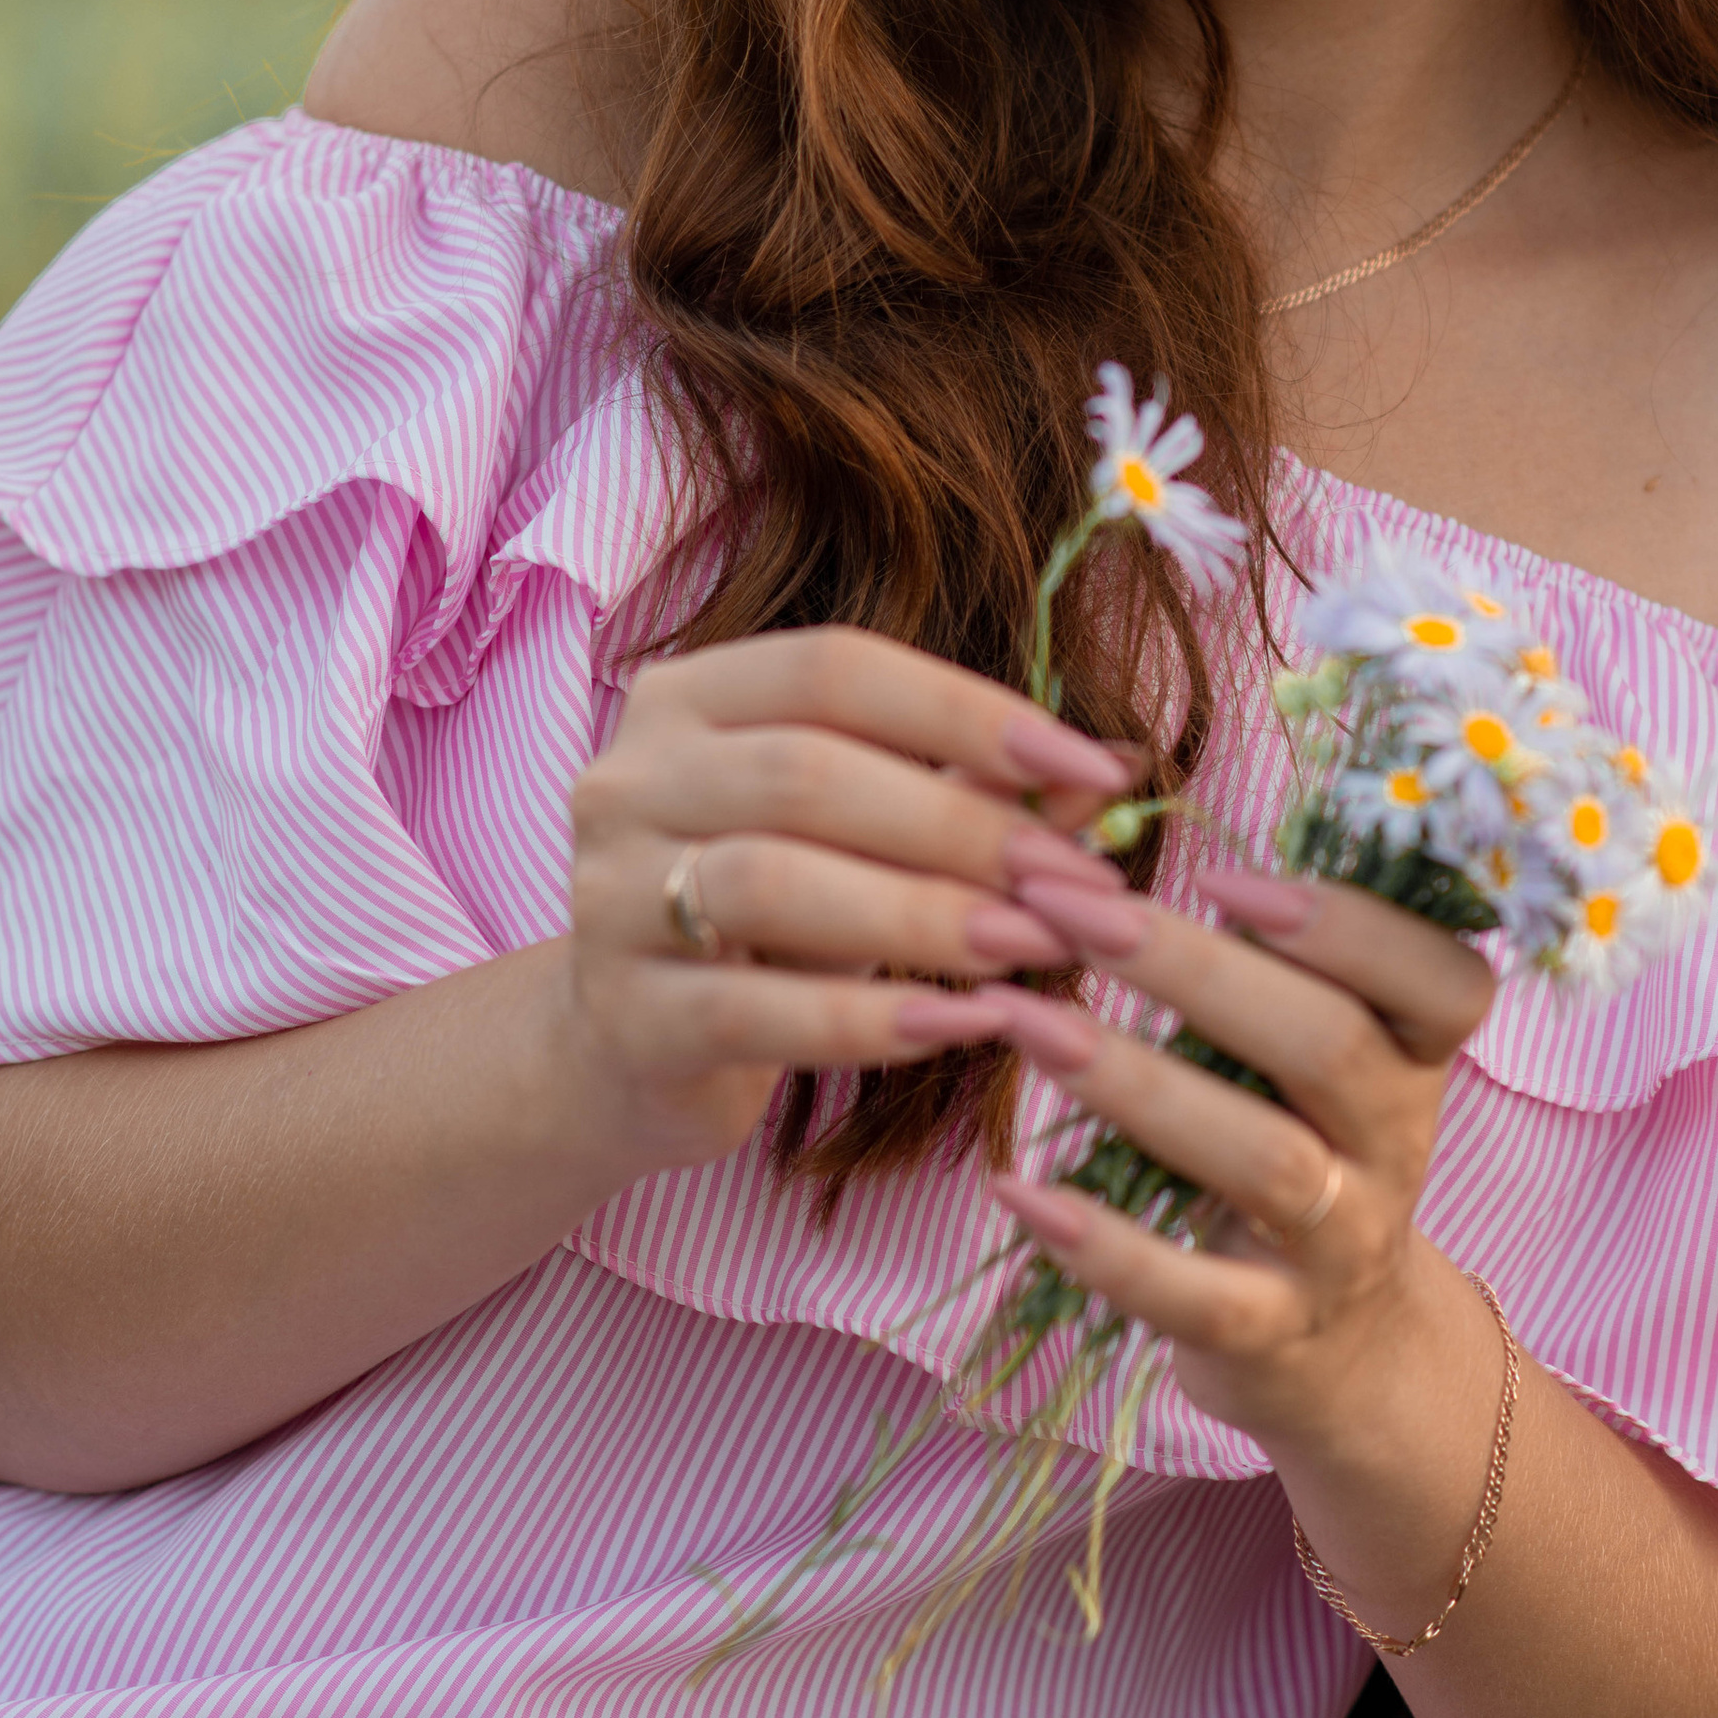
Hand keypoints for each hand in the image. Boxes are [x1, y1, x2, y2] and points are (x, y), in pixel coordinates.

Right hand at [554, 628, 1136, 1178]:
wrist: (628, 1050)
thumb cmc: (769, 920)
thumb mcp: (865, 839)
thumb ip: (970, 790)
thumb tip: (1111, 768)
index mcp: (688, 698)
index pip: (832, 667)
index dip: (966, 711)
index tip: (1092, 766)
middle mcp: (628, 778)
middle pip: (806, 772)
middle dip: (961, 825)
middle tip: (1074, 880)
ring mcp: (606, 896)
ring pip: (771, 883)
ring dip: (922, 914)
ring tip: (1031, 946)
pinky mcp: (620, 1015)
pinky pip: (751, 1010)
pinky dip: (866, 1018)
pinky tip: (958, 1022)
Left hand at [970, 853, 1495, 1447]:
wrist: (1342, 1351)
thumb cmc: (1294, 1143)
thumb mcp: (1309, 1052)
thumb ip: (1257, 958)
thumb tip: (1104, 837)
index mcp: (1415, 1053)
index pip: (1443, 979)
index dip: (1349, 923)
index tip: (1225, 877)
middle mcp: (1395, 1143)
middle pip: (1328, 1045)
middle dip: (1195, 969)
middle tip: (1071, 912)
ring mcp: (1339, 1245)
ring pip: (1263, 1159)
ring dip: (1138, 1082)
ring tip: (1026, 1025)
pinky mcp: (1269, 1333)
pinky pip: (1193, 1292)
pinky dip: (1102, 1243)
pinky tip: (1013, 1191)